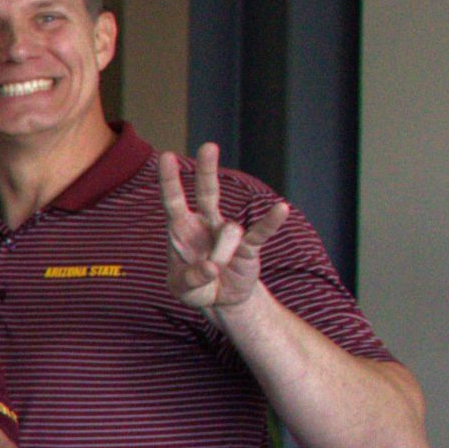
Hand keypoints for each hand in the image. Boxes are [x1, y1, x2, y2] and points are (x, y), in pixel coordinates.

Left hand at [159, 142, 290, 316]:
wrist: (221, 301)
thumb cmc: (195, 287)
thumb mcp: (182, 289)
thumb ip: (190, 279)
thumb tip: (212, 268)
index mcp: (182, 230)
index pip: (174, 202)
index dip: (170, 181)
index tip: (167, 157)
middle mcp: (206, 224)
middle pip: (207, 192)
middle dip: (207, 171)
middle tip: (209, 146)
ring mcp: (228, 232)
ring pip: (229, 234)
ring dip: (221, 258)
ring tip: (216, 274)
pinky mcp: (250, 245)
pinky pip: (260, 231)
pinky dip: (270, 222)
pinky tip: (281, 209)